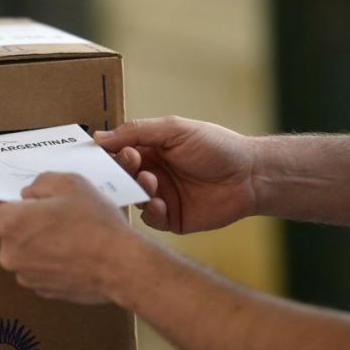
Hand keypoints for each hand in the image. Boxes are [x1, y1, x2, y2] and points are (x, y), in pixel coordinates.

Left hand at [0, 172, 135, 304]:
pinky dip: (54, 263)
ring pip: (27, 254)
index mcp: (9, 226)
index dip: (15, 204)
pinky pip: (42, 271)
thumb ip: (40, 183)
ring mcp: (27, 278)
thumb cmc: (94, 222)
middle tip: (59, 218)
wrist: (121, 266)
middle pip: (11, 234)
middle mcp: (10, 255)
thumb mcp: (69, 183)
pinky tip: (76, 256)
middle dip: (29, 225)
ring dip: (42, 245)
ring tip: (72, 238)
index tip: (36, 203)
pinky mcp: (45, 293)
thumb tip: (28, 195)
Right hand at [94, 116, 255, 233]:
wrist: (250, 175)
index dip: (108, 153)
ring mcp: (160, 197)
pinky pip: (151, 219)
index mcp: (149, 151)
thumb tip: (99, 137)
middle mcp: (151, 174)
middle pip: (121, 177)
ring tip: (150, 181)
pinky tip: (161, 203)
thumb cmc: (216, 146)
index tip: (103, 151)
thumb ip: (138, 131)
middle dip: (121, 171)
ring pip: (134, 199)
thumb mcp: (175, 130)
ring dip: (138, 190)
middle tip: (132, 162)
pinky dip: (151, 212)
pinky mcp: (172, 219)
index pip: (117, 152)